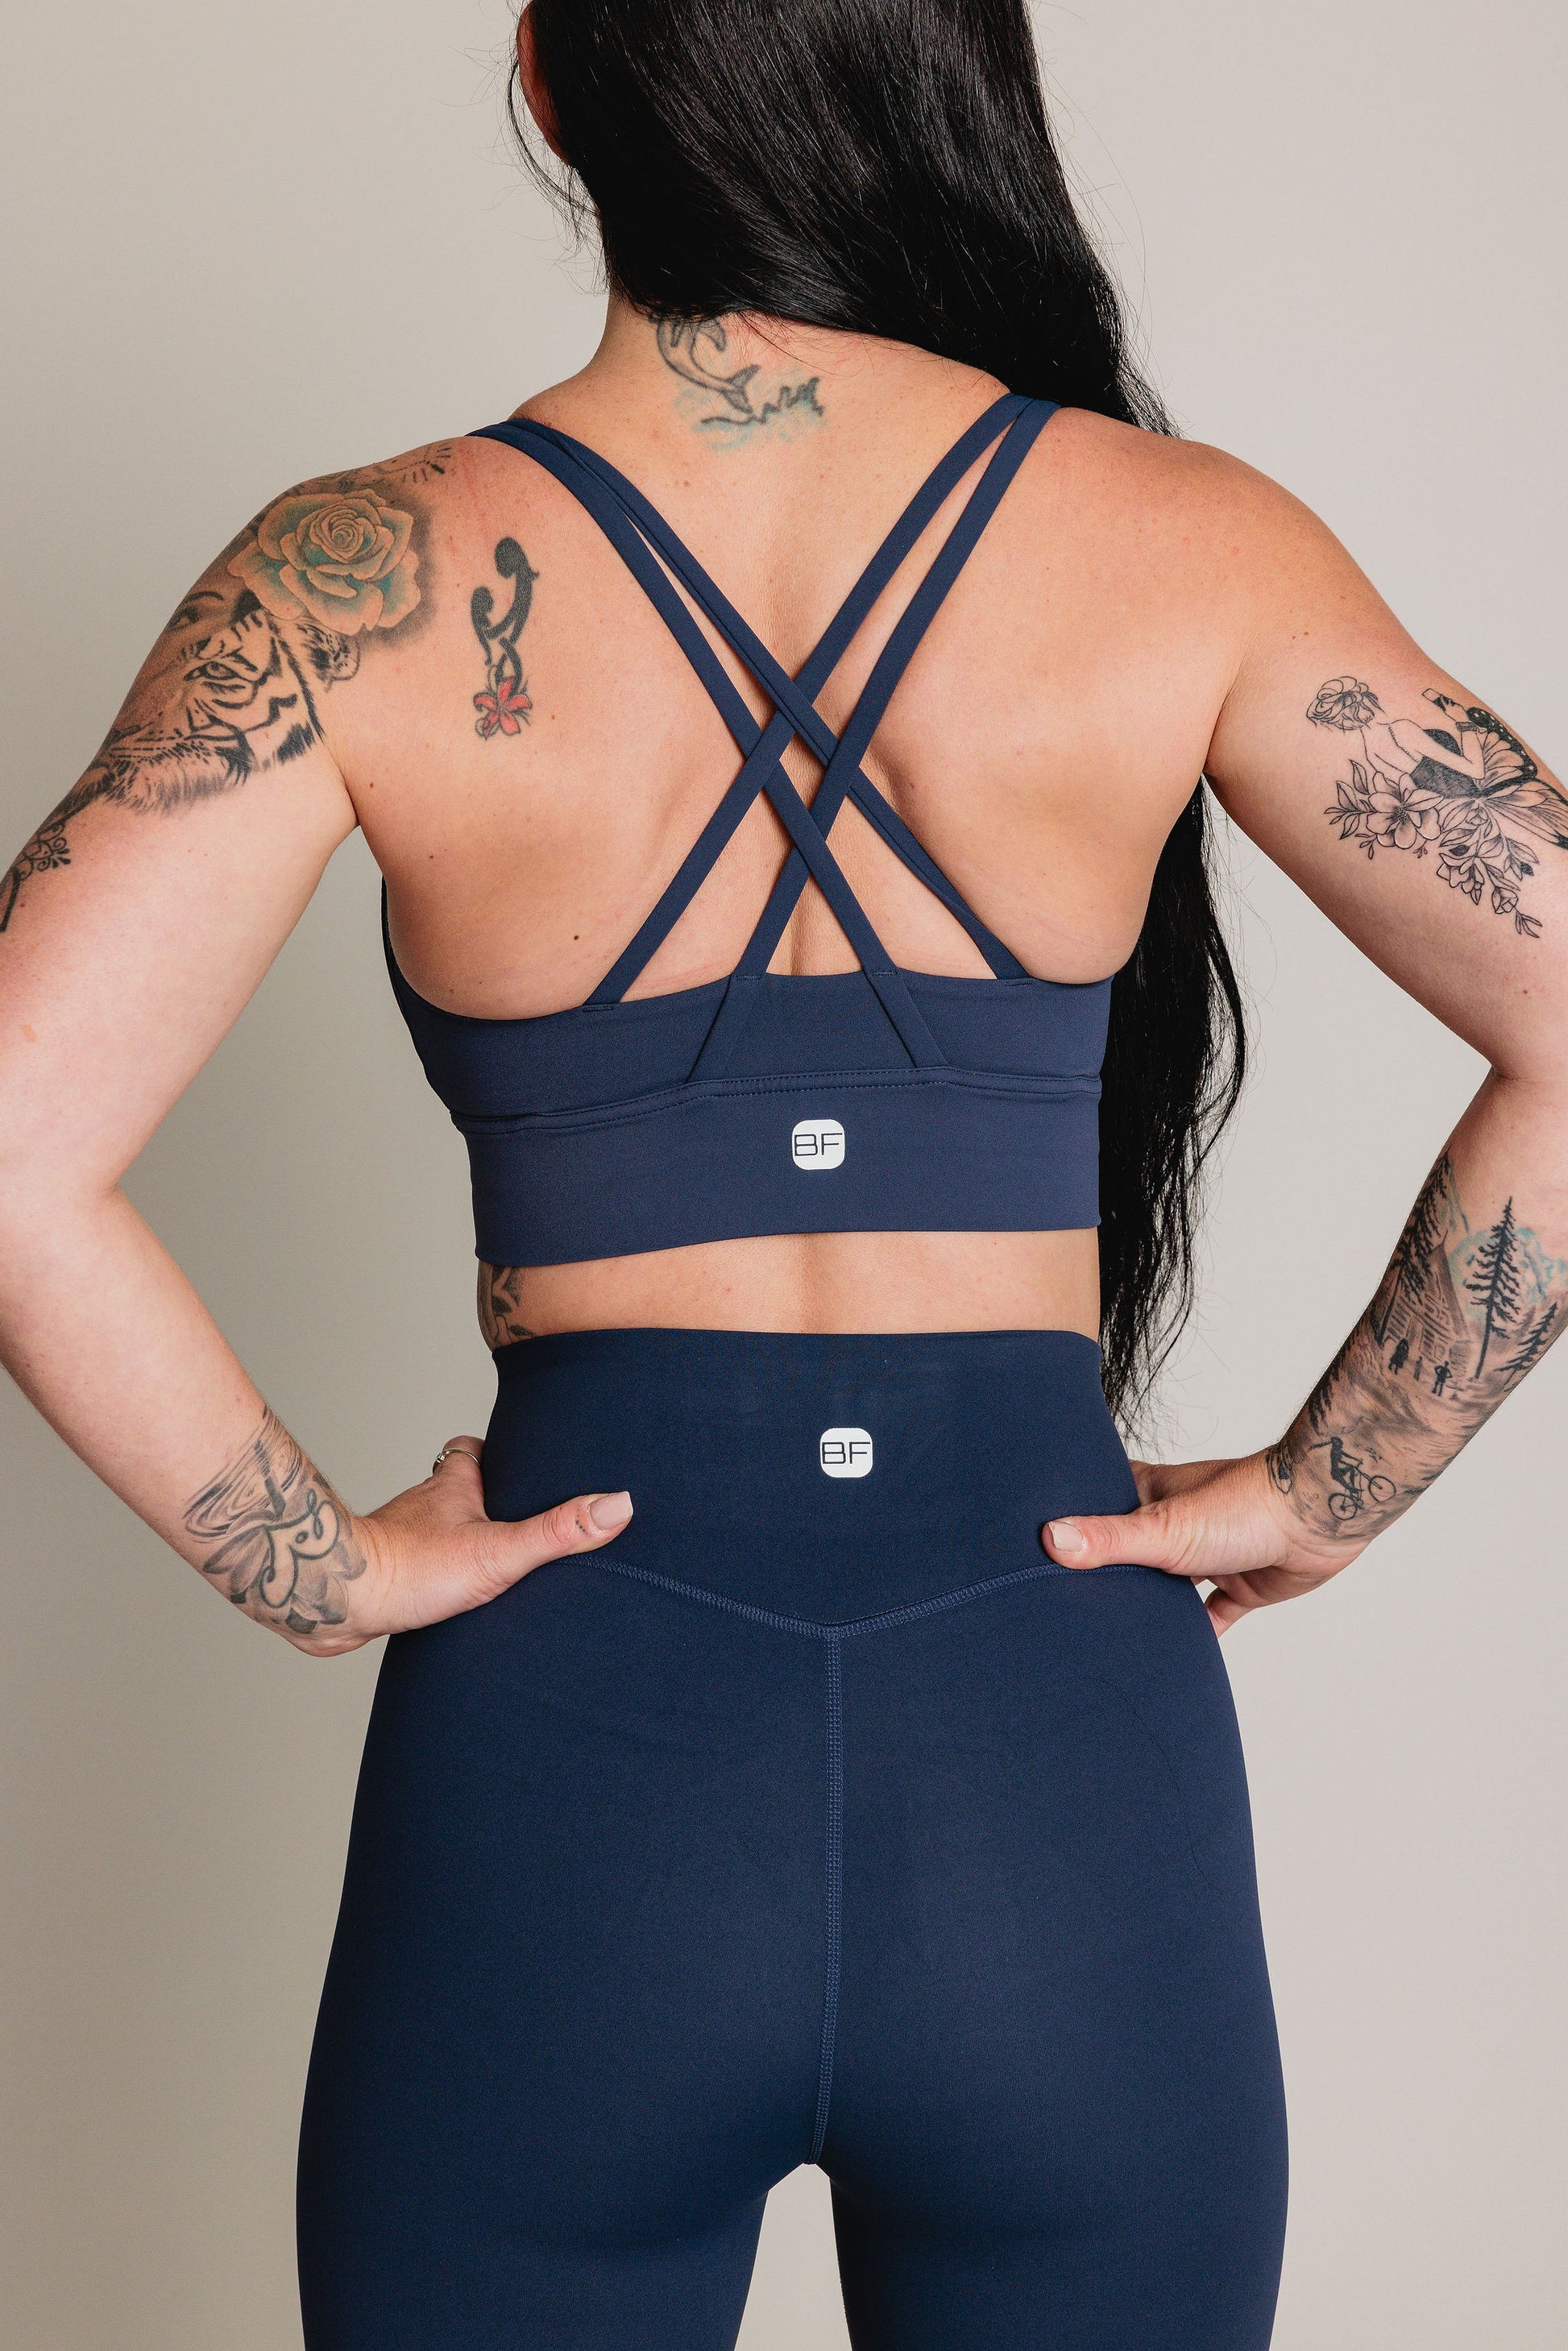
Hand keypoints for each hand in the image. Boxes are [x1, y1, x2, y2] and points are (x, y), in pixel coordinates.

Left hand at [298, 1436, 632, 1656]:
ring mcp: (405, 1537)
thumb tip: (618, 1505)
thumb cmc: (409, 1568)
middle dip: (490, 1501)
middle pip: (462, 1488)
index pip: (479, 1448)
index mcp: (455, 1483)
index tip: (533, 1461)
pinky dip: (440, 1575)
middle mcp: (427, 1502)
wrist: (336, 1599)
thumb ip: (558, 1531)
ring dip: (464, 1541)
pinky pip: (423, 1565)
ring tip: (500, 1566)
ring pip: (441, 1528)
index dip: (504, 1452)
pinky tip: (457, 1599)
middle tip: (524, 1520)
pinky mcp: (388, 1573)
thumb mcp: (500, 1550)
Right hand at [1041, 1449, 1360, 1631]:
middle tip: (1068, 1605)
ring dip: (1151, 1605)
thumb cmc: (1245, 1505)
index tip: (1038, 1547)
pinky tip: (1176, 1653)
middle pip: (1132, 1552)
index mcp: (1152, 1494)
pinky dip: (1198, 1630)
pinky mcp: (1242, 1583)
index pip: (1099, 1505)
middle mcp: (1178, 1521)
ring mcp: (1210, 1552)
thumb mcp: (1164, 1527)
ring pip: (1169, 1585)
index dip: (1073, 1524)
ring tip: (1110, 1633)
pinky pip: (1214, 1613)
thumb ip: (1109, 1539)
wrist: (1320, 1518)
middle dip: (1109, 1576)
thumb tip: (1050, 1540)